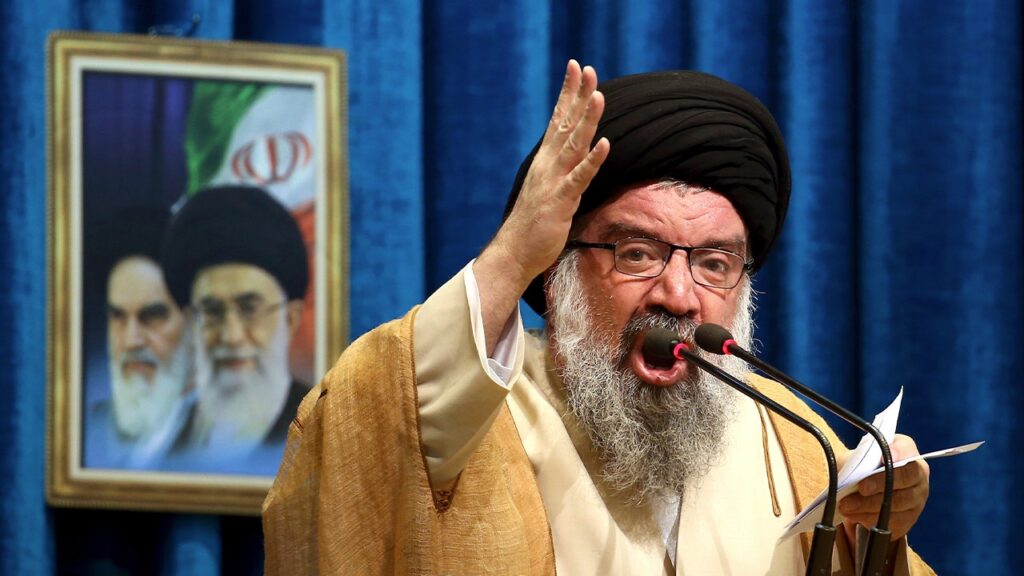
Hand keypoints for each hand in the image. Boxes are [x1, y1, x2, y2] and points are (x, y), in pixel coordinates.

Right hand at [480, 59, 610, 291]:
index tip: (576, 67)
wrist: (514, 253)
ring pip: (573, 145)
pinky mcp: (560, 201)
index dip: (568, 93)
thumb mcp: (549, 190)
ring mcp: (554, 182)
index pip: (558, 119)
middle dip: (577, 95)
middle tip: (587, 69)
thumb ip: (561, 171)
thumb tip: (576, 156)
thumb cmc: (533, 225)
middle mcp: (548, 165)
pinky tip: (604, 144)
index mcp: (546, 161)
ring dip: (587, 120)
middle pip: (566, 123)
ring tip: (599, 95)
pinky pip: (579, 178)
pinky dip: (592, 160)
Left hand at [839, 434, 929, 542]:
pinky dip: (871, 519)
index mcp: (908, 453)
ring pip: (898, 504)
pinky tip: (854, 515)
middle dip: (881, 484)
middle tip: (861, 488)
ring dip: (869, 506)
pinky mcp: (909, 520)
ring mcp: (916, 500)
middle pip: (905, 479)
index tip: (881, 458)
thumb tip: (853, 469)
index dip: (897, 453)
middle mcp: (918, 476)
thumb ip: (858, 458)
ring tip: (846, 505)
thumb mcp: (859, 456)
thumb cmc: (865, 467)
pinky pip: (893, 522)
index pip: (907, 451)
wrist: (868, 488)